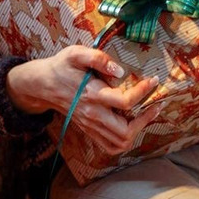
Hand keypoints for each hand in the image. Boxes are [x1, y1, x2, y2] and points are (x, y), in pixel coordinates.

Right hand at [6, 46, 159, 156]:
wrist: (42, 85)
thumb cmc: (62, 66)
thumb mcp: (76, 53)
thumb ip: (98, 58)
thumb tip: (119, 70)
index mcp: (92, 94)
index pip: (124, 101)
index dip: (143, 92)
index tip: (154, 80)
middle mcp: (92, 114)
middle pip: (124, 131)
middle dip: (144, 119)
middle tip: (156, 104)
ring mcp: (90, 125)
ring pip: (118, 143)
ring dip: (137, 131)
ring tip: (147, 114)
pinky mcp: (88, 129)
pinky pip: (109, 145)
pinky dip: (125, 139)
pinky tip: (132, 124)